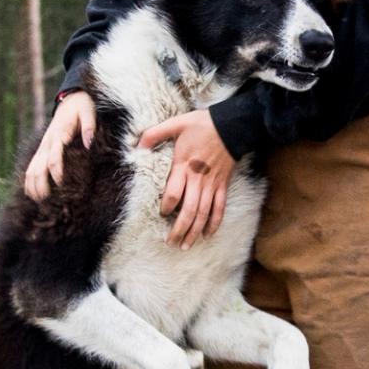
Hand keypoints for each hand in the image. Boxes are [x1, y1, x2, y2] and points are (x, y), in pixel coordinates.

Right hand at [22, 91, 97, 200]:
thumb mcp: (89, 112)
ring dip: (32, 183)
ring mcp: (43, 145)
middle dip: (40, 183)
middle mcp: (48, 141)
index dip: (56, 171)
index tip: (61, 183)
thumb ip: (89, 126)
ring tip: (36, 200)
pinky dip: (29, 179)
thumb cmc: (82, 107)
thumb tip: (88, 142)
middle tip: (45, 200)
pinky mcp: (42, 148)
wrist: (71, 98)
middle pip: (39, 165)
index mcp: (59, 134)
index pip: (54, 156)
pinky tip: (30, 192)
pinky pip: (32, 165)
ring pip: (32, 167)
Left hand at [139, 110, 235, 245]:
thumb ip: (154, 134)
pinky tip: (207, 235)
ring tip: (185, 245)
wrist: (232, 126)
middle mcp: (198, 179)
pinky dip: (214, 223)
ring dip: (194, 232)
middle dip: (179, 229)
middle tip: (170, 243)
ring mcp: (212, 184)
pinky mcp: (223, 185)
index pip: (174, 194)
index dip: (167, 207)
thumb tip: (136, 145)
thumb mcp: (176, 124)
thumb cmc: (202, 125)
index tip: (162, 213)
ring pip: (204, 214)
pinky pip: (220, 208)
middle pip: (189, 211)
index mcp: (184, 166)